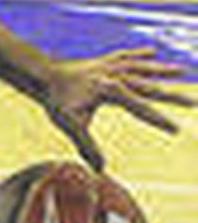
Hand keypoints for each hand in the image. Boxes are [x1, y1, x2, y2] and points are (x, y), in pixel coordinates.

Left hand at [40, 47, 193, 170]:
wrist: (41, 74)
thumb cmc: (56, 100)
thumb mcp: (70, 124)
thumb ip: (87, 146)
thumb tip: (99, 170)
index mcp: (111, 91)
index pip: (141, 109)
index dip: (159, 120)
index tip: (176, 130)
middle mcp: (115, 76)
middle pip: (149, 87)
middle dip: (172, 96)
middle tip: (193, 103)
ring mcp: (110, 66)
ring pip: (142, 68)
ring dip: (162, 70)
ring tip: (181, 72)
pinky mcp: (103, 61)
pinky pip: (125, 56)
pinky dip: (139, 55)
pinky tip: (152, 52)